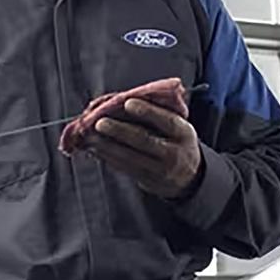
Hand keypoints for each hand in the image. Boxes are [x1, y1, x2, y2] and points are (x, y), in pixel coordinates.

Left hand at [86, 97, 201, 198]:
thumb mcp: (178, 126)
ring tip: (90, 135)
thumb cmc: (177, 141)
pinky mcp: (146, 180)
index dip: (147, 111)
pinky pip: (124, 168)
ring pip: (130, 157)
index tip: (128, 102)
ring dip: (106, 146)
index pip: (166, 120)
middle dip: (119, 130)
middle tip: (99, 122)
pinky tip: (95, 149)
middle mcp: (173, 152)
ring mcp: (160, 169)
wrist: (189, 177)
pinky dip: (107, 157)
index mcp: (183, 133)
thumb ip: (159, 113)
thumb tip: (124, 100)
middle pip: (144, 140)